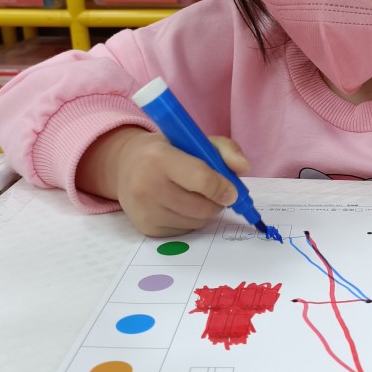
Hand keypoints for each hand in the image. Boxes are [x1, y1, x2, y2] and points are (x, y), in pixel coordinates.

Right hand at [77, 126, 250, 236]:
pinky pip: (185, 231)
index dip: (223, 188)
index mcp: (159, 157)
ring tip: (194, 195)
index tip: (232, 191)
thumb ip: (225, 149)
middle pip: (203, 207)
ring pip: (197, 222)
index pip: (202, 180)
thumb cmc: (169, 151)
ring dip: (205, 211)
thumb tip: (245, 168)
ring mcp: (144, 210)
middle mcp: (146, 185)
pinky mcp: (146, 228)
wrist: (126, 165)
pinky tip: (180, 205)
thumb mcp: (195, 140)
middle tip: (214, 192)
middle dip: (217, 202)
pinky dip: (191, 220)